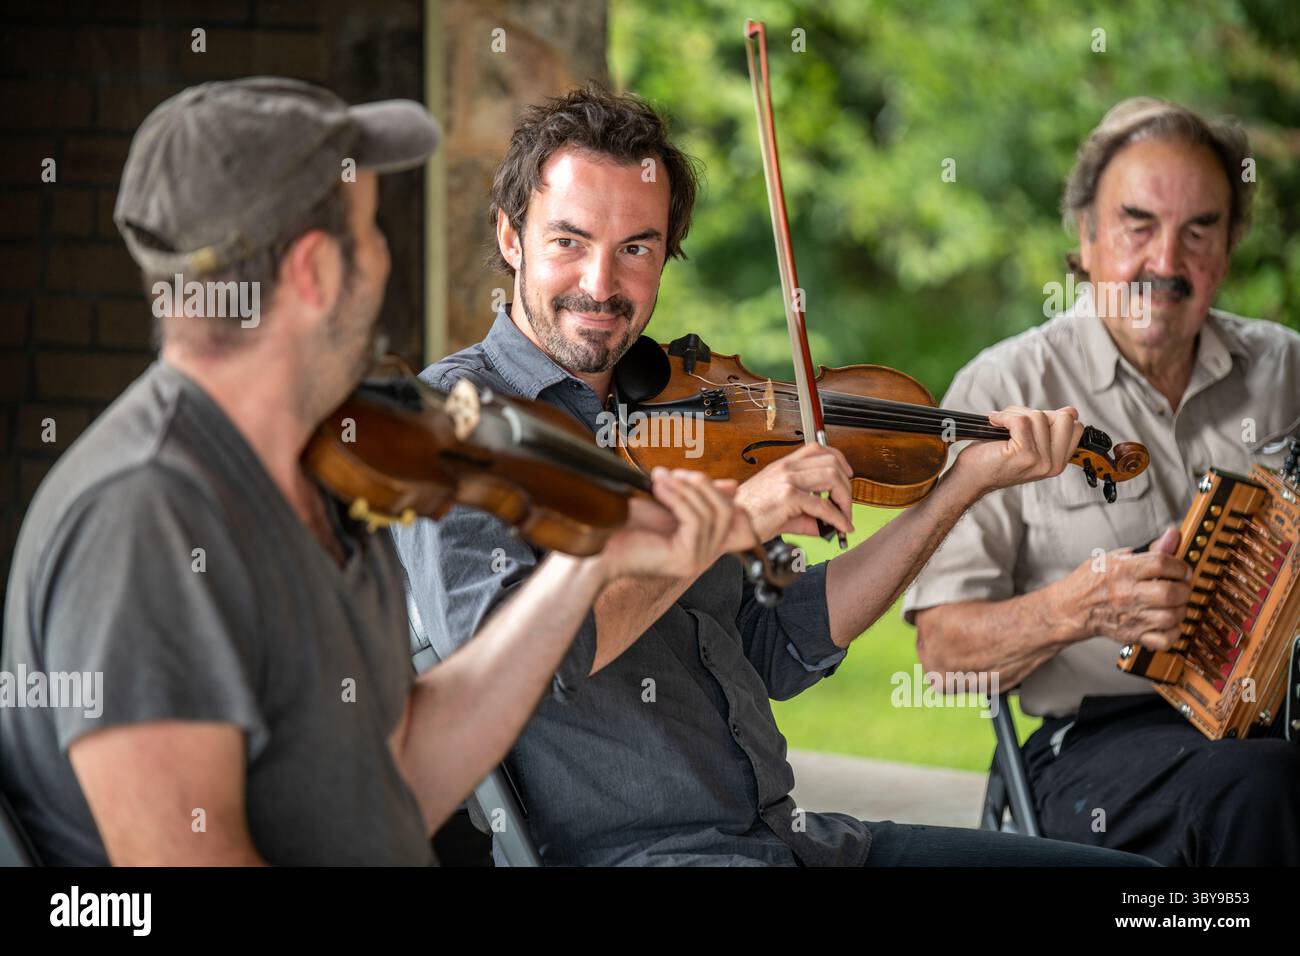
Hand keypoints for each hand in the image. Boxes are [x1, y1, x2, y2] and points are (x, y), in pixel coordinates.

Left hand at [597, 468, 758, 580]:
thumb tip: (733, 485)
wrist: (600, 547)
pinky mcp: (687, 560)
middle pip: (727, 512)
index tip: (692, 476)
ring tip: (661, 478)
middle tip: (676, 473)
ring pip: (711, 515)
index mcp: (705, 544)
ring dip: (685, 489)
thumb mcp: (670, 504)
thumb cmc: (628, 527)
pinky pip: (695, 521)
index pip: (737, 518)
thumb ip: (698, 496)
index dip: (721, 492)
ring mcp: (698, 561)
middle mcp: (706, 557)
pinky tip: (659, 488)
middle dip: (703, 486)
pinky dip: (678, 499)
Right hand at [732, 444, 854, 540]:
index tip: (847, 475)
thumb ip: (805, 515)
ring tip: (844, 516)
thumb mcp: (780, 508)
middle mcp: (786, 468)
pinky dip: (837, 518)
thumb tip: (825, 525)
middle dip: (846, 485)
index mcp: (783, 466)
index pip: (817, 449)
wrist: (731, 523)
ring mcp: (787, 479)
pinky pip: (823, 505)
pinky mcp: (788, 496)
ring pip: (832, 477)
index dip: (838, 459)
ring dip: (845, 499)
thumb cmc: (748, 515)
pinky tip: (839, 527)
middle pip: (831, 462)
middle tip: (846, 504)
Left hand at [950, 405, 1082, 496]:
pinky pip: (1020, 420)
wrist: (969, 478)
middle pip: (1063, 418)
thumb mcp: (1029, 443)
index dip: (1051, 417)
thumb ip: (1049, 428)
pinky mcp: (1024, 454)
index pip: (1075, 426)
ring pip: (1038, 416)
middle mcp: (1053, 464)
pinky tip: (994, 423)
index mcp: (1058, 461)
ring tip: (1000, 426)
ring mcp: (1040, 461)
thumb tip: (1070, 411)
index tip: (1028, 425)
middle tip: (1014, 423)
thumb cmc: (993, 458)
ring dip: (1014, 414)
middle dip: (1035, 413)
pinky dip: (1004, 417)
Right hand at [1068, 527, 1191, 650]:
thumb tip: (1172, 536)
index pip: (1162, 564)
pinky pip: (1164, 639)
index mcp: (1121, 571)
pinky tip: (1168, 622)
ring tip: (1175, 604)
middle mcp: (1126, 594)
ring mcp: (1130, 617)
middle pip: (1169, 592)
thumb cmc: (1090, 582)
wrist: (1070, 609)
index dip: (1179, 565)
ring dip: (1180, 609)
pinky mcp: (1132, 635)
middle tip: (1181, 586)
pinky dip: (1173, 632)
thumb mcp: (1114, 558)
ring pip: (1171, 617)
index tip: (1181, 569)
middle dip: (1183, 588)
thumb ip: (1148, 550)